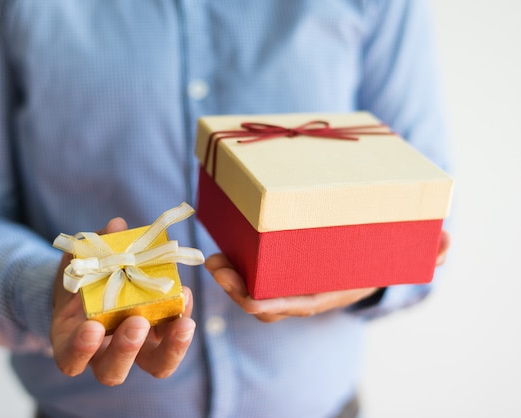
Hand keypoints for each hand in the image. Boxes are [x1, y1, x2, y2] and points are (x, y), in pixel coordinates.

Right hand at [50, 217, 195, 385]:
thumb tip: (116, 225)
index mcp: (71, 341)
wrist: (92, 285)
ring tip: (182, 322)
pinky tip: (185, 296)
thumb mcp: (78, 261)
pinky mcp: (159, 339)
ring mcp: (136, 350)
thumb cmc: (79, 277)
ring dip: (170, 348)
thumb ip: (93, 247)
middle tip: (136, 323)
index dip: (80, 350)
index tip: (92, 327)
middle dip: (126, 350)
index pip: (71, 360)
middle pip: (113, 372)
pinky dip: (181, 321)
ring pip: (154, 366)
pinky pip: (173, 340)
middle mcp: (102, 354)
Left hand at [206, 229, 450, 322]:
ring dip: (230, 277)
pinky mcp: (281, 271)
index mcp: (324, 294)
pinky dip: (239, 266)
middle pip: (261, 303)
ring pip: (253, 291)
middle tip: (214, 262)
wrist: (368, 264)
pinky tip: (227, 244)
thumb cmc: (380, 260)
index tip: (240, 289)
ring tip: (214, 255)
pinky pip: (256, 275)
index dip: (261, 302)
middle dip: (234, 289)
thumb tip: (445, 241)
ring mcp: (289, 285)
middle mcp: (302, 294)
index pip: (287, 307)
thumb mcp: (402, 254)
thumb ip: (426, 250)